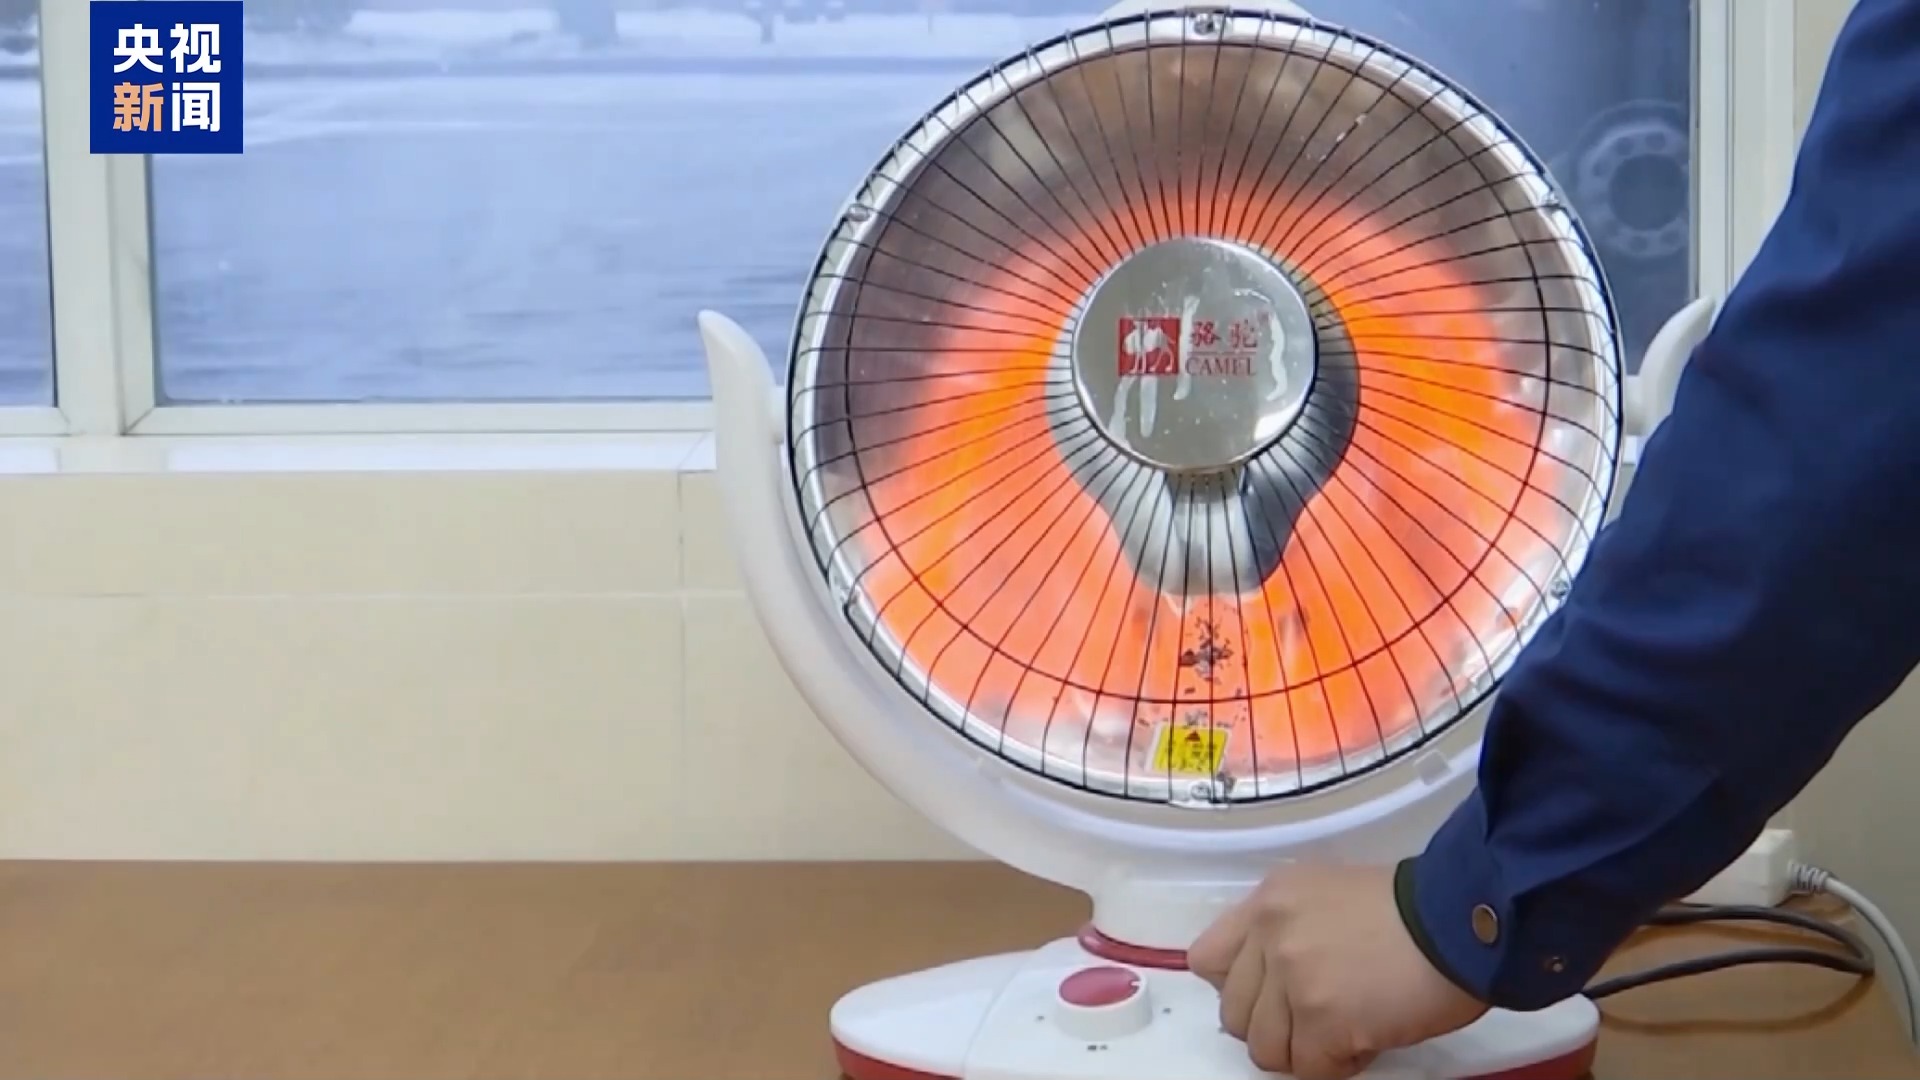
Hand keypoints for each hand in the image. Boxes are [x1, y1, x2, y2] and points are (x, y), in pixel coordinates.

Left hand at [1188, 863, 1488, 1079]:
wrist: (1464, 918)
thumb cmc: (1414, 905)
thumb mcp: (1330, 892)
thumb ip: (1290, 929)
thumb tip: (1275, 985)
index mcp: (1268, 901)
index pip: (1206, 960)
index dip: (1239, 988)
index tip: (1272, 995)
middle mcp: (1270, 936)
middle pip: (1232, 1013)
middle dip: (1273, 1026)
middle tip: (1318, 1020)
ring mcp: (1293, 980)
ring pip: (1265, 1050)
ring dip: (1303, 1052)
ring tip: (1344, 1032)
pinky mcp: (1323, 1021)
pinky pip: (1309, 1070)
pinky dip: (1337, 1066)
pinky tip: (1366, 1042)